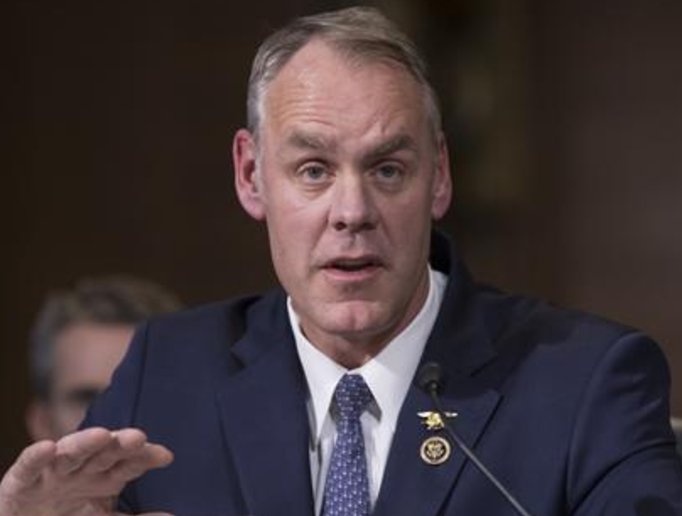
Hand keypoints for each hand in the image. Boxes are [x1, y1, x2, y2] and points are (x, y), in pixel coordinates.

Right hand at [0, 427, 172, 515]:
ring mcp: (54, 472)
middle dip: (121, 444)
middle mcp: (83, 468)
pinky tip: (47, 447)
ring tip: (101, 435)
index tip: (166, 456)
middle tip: (138, 437)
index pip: (131, 462)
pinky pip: (29, 466)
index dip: (147, 457)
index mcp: (107, 476)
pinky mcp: (22, 481)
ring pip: (71, 452)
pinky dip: (36, 456)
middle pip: (106, 452)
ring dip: (85, 443)